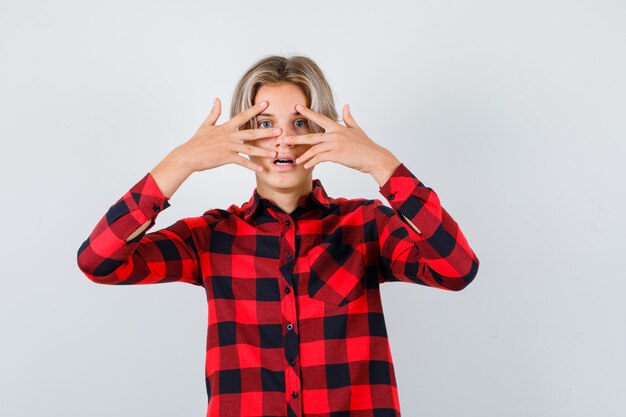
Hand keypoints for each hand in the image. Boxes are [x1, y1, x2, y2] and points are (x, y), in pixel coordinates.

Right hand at [173, 98, 280, 173]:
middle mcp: (229, 135)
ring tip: (275, 153)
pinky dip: (251, 166)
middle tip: (279, 131)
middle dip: (266, 131)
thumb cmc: (197, 142)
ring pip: (250, 148)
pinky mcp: (226, 158)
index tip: (266, 104)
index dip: (255, 109)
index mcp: (226, 127)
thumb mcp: (206, 125)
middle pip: (251, 132)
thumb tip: (217, 99)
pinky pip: (242, 162)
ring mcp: (229, 147)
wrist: (188, 155)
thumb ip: (214, 112)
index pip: (243, 115)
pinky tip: (260, 169)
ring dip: (263, 151)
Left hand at [284, 104, 399, 174]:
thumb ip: (349, 118)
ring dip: (303, 155)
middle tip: (283, 139)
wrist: (373, 157)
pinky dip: (311, 162)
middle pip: (311, 135)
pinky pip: (319, 158)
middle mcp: (334, 134)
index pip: (320, 118)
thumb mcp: (356, 129)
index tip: (297, 107)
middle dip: (296, 138)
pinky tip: (306, 165)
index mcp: (337, 127)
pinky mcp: (335, 154)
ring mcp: (334, 144)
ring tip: (295, 159)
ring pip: (313, 149)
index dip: (308, 112)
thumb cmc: (366, 145)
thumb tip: (346, 106)